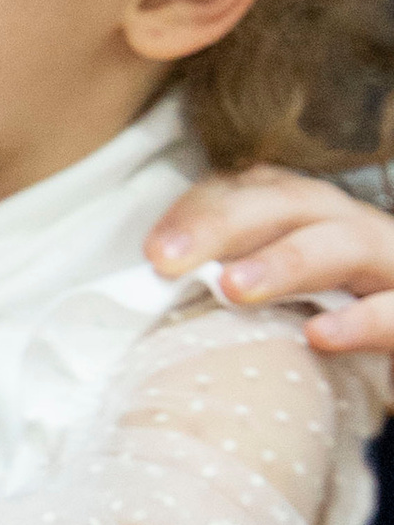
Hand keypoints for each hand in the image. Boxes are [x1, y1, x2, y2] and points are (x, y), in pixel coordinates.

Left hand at [148, 165, 393, 355]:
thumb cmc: (338, 323)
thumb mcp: (285, 296)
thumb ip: (234, 280)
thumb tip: (160, 285)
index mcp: (312, 217)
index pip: (252, 190)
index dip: (200, 209)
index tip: (153, 250)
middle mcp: (352, 228)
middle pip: (290, 203)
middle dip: (224, 223)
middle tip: (165, 260)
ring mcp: (391, 266)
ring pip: (343, 244)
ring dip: (286, 261)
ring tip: (232, 288)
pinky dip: (361, 321)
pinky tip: (318, 335)